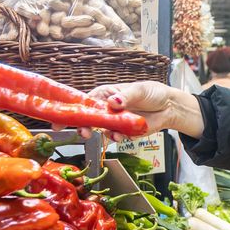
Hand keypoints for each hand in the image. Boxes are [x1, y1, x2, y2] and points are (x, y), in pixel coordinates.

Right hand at [52, 81, 204, 139]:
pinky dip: (117, 138)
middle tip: (83, 132)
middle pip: (89, 119)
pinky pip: (115, 137)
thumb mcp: (139, 90)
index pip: (85, 101)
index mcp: (106, 94)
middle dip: (84, 126)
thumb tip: (113, 102)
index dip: (73, 109)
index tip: (61, 119)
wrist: (168, 107)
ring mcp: (114, 122)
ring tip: (112, 133)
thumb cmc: (152, 93)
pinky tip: (121, 136)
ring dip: (103, 133)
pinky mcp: (124, 132)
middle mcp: (107, 109)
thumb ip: (126, 97)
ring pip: (101, 130)